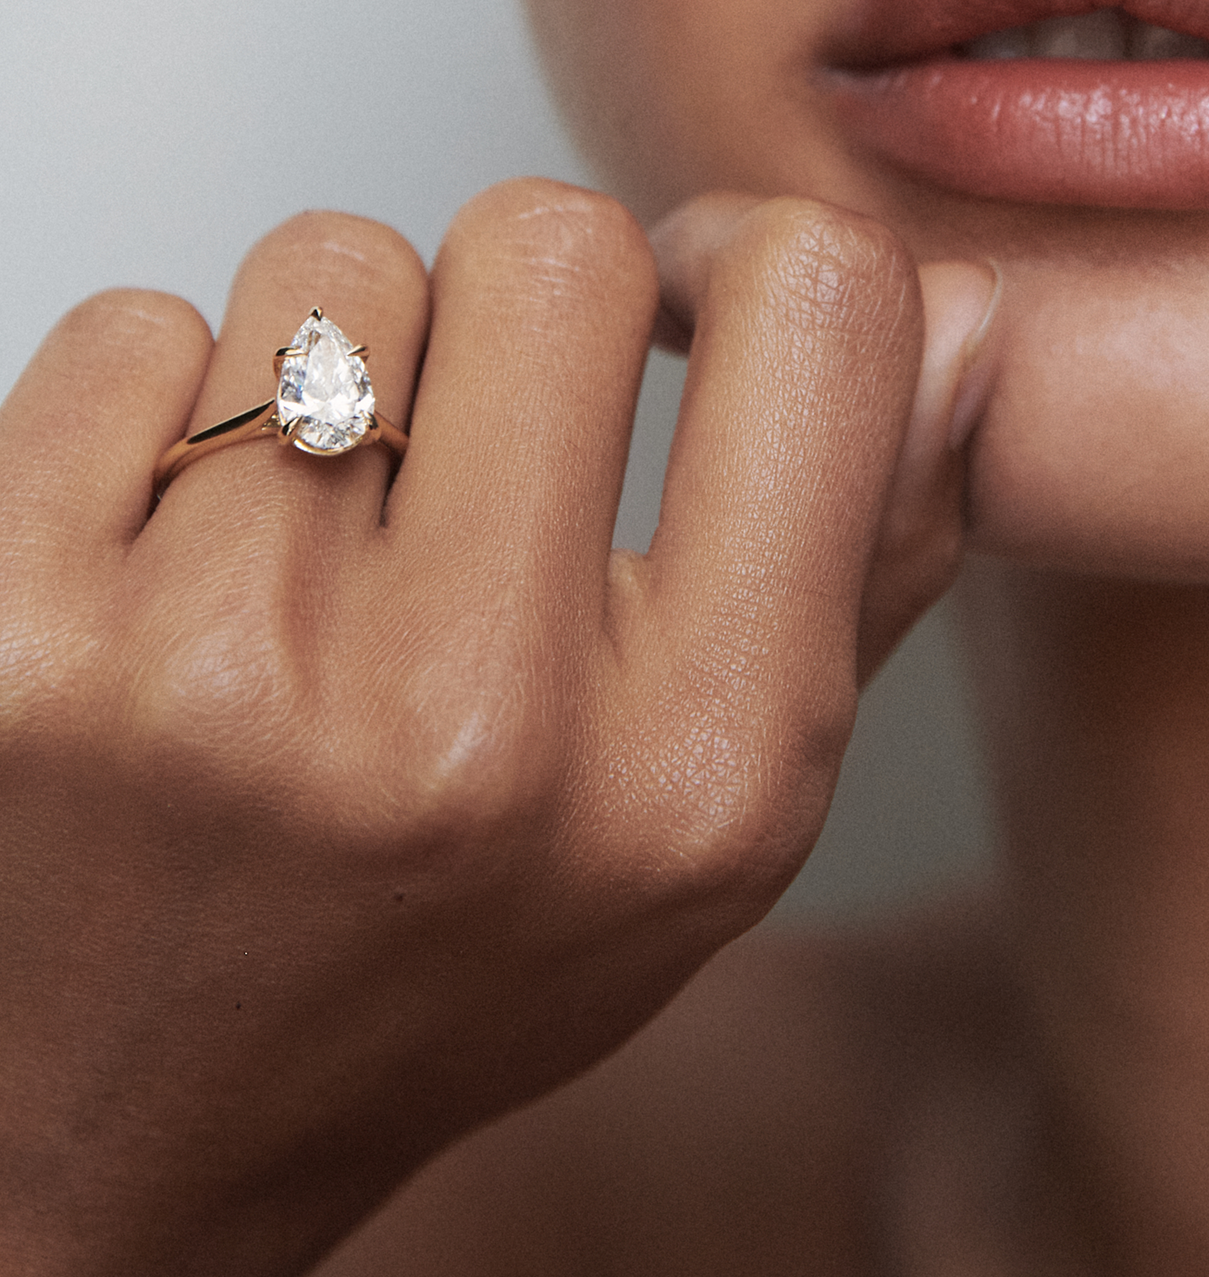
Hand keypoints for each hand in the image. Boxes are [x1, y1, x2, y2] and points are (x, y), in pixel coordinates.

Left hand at [0, 181, 995, 1273]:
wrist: (122, 1121)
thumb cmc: (432, 960)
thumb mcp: (708, 813)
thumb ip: (866, 559)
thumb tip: (958, 322)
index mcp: (700, 767)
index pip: (820, 314)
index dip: (756, 260)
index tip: (693, 303)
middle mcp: (472, 723)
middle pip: (553, 244)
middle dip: (525, 306)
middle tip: (480, 442)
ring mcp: (221, 674)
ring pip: (334, 269)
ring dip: (339, 370)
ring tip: (313, 549)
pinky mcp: (16, 621)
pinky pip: (135, 330)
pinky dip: (159, 417)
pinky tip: (169, 577)